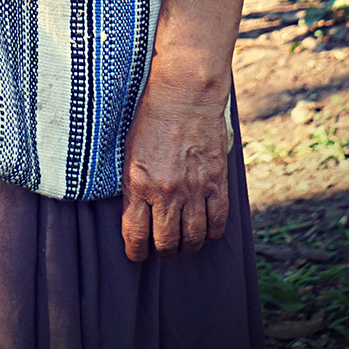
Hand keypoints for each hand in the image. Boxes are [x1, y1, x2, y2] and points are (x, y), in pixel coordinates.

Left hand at [121, 71, 229, 262]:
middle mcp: (166, 192)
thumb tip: (138, 213)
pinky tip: (205, 230)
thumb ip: (134, 185)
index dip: (136, 253)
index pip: (135, 235)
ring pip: (193, 239)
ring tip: (184, 242)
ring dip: (187, 246)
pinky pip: (217, 222)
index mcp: (139, 184)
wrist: (185, 93)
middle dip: (162, 250)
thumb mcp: (130, 152)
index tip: (137, 255)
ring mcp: (194, 189)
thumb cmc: (152, 117)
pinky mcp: (217, 182)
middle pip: (166, 243)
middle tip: (162, 246)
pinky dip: (211, 233)